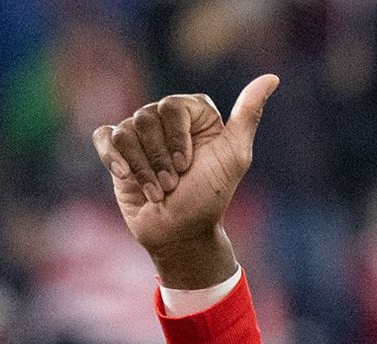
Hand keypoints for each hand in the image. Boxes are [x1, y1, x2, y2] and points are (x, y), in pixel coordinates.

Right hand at [91, 76, 275, 289]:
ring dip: (144, 170)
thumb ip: (248, 115)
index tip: (188, 166)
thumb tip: (272, 78)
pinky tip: (125, 176)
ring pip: (126, 132)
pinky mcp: (117, 150)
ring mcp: (139, 134)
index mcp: (192, 114)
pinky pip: (104, 137)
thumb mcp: (234, 156)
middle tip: (174, 183)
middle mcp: (164, 119)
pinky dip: (114, 158)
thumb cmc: (209, 197)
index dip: (178, 139)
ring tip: (159, 192)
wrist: (181, 234)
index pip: (173, 107)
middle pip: (147, 118)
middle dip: (161, 158)